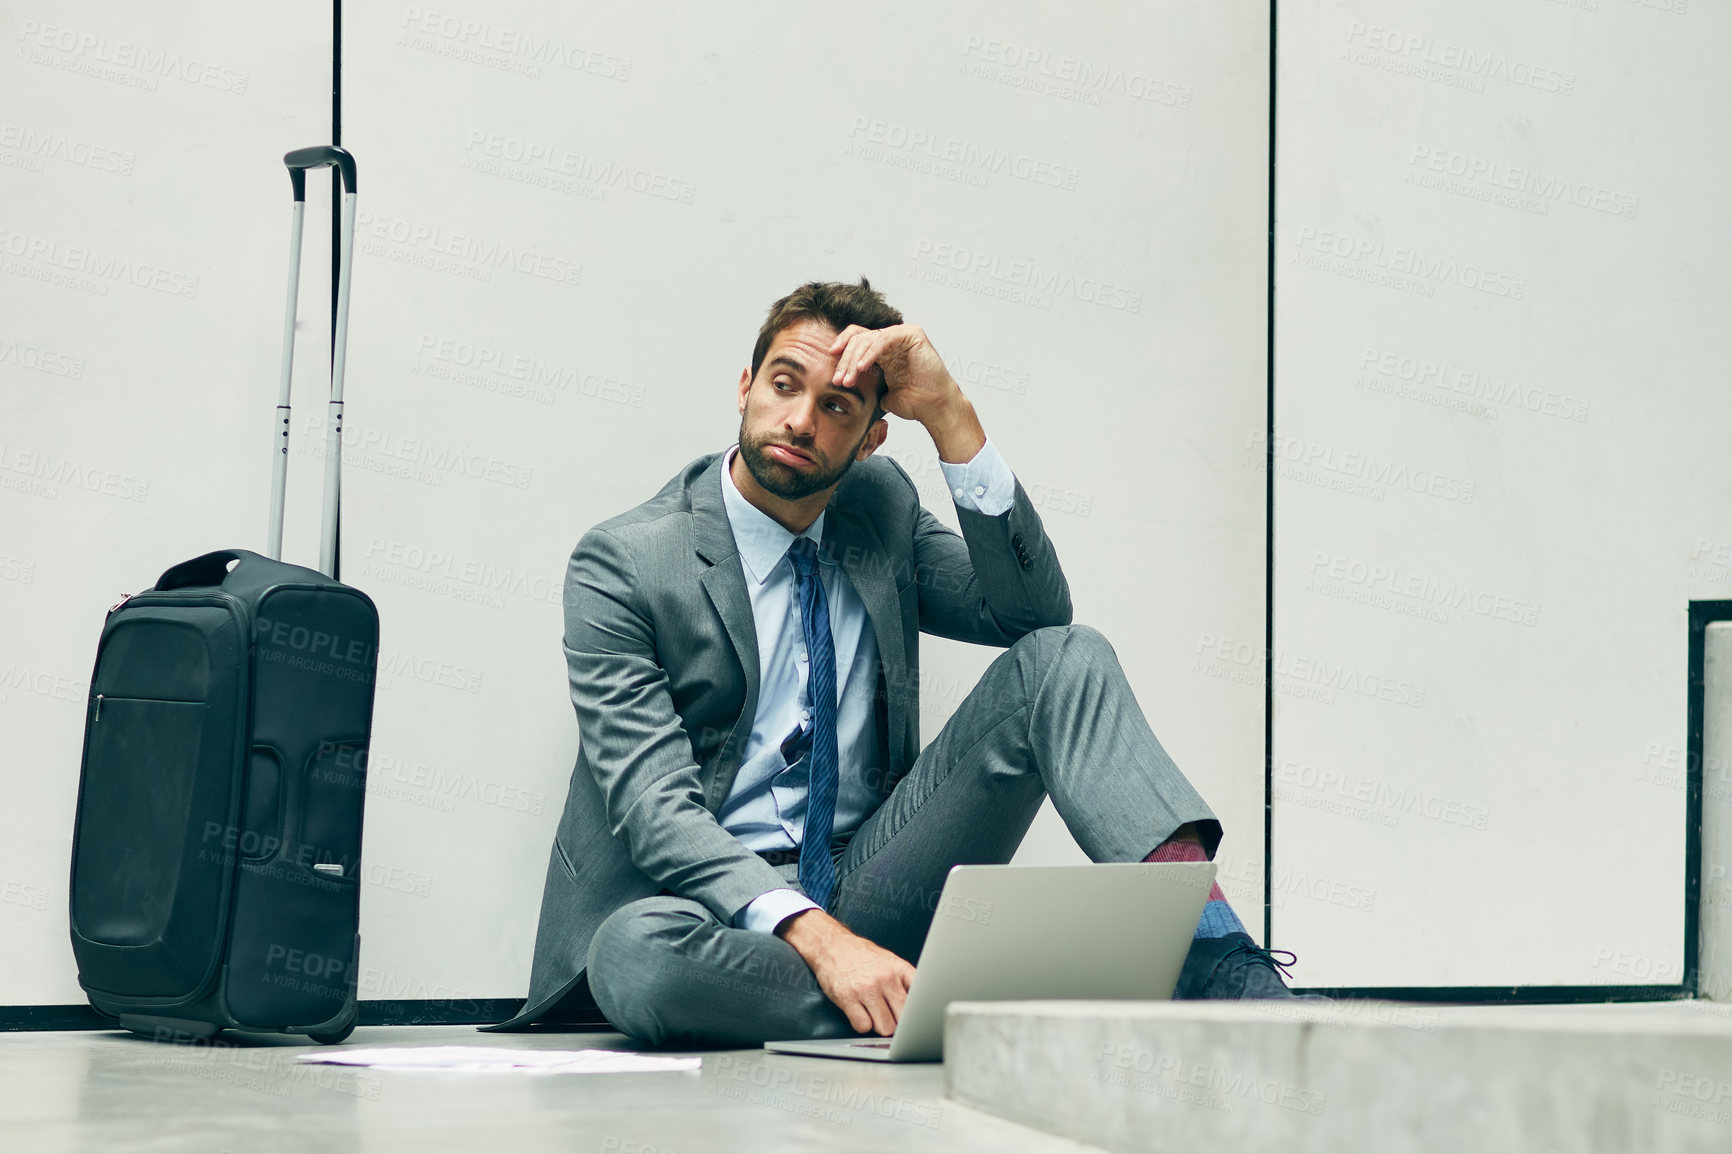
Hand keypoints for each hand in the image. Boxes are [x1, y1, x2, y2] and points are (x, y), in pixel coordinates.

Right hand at [777, 909, 915, 1034]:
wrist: (831, 945)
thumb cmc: (861, 955)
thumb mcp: (888, 961)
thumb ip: (904, 981)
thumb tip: (919, 1004)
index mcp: (898, 968)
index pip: (919, 998)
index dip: (917, 1012)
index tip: (914, 1018)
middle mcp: (884, 978)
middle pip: (903, 1018)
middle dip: (897, 1023)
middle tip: (890, 1018)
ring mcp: (866, 989)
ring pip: (884, 1027)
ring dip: (879, 1026)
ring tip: (873, 1014)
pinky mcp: (847, 998)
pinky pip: (863, 1026)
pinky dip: (862, 1025)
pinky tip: (860, 1013)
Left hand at [828, 323, 983, 462]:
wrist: (935, 408)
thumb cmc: (914, 402)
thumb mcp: (881, 392)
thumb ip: (866, 384)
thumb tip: (844, 387)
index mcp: (884, 350)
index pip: (856, 340)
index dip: (841, 349)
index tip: (830, 367)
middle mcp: (892, 339)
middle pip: (858, 338)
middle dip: (845, 360)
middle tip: (838, 380)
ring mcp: (902, 334)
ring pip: (868, 339)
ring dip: (854, 360)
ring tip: (847, 380)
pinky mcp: (912, 334)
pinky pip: (883, 339)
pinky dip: (870, 353)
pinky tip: (861, 368)